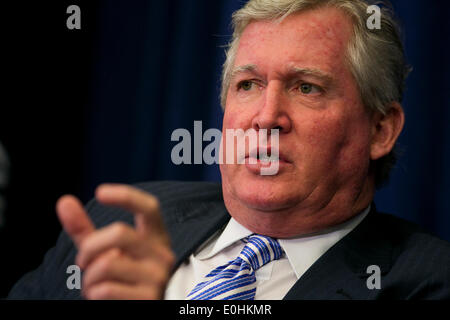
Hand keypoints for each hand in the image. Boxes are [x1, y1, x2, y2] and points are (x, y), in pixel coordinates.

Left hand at [56, 184, 174, 298]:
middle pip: (120, 233)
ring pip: (107, 264)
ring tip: (96, 285)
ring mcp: (158, 277)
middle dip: (89, 247)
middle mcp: (162, 254)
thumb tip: (64, 201)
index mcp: (156, 238)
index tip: (100, 192)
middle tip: (83, 262)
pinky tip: (102, 297)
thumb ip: (86, 230)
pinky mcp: (149, 298)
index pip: (149, 208)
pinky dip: (93, 294)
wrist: (139, 309)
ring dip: (89, 278)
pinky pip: (105, 290)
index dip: (127, 196)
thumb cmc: (122, 278)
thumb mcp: (105, 252)